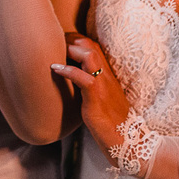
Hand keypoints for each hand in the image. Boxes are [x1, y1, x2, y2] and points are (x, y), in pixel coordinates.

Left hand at [51, 36, 131, 156]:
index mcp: (106, 74)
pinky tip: (55, 68)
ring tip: (54, 52)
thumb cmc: (109, 120)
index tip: (60, 42)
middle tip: (53, 42)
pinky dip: (68, 70)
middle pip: (90, 45)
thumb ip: (89, 84)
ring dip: (70, 50)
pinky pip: (83, 78)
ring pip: (90, 56)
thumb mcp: (99, 97)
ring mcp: (103, 85)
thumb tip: (70, 78)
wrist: (124, 139)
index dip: (76, 40)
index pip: (93, 46)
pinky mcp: (96, 98)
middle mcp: (106, 75)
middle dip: (70, 39)